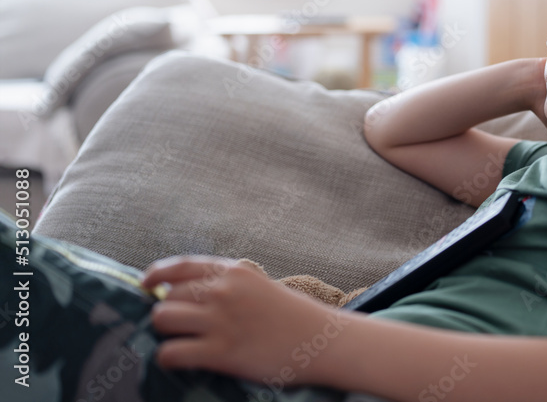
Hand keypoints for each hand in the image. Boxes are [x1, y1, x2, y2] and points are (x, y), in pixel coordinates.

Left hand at [142, 256, 348, 385]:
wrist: (322, 341)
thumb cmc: (292, 315)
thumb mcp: (260, 285)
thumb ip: (227, 283)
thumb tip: (186, 290)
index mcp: (234, 271)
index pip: (180, 266)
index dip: (155, 274)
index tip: (146, 284)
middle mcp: (224, 291)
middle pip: (167, 296)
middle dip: (167, 310)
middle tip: (178, 324)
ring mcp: (221, 322)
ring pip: (163, 320)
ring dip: (165, 332)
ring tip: (179, 340)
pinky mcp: (221, 353)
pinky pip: (171, 352)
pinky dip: (168, 357)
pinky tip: (179, 359)